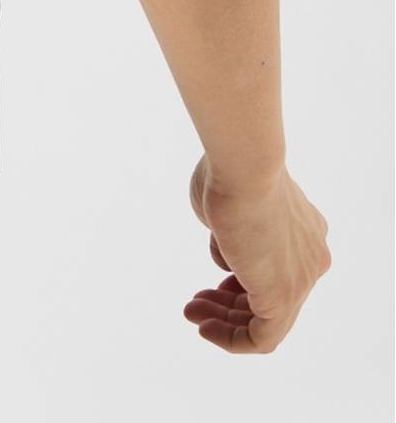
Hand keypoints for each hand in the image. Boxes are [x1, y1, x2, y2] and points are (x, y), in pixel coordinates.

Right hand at [183, 154, 331, 352]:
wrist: (245, 165)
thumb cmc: (230, 174)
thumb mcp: (228, 206)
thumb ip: (231, 232)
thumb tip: (226, 248)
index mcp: (304, 229)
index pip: (274, 267)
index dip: (241, 278)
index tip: (212, 281)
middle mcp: (311, 257)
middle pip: (270, 294)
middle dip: (229, 302)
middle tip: (196, 302)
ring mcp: (302, 279)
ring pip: (267, 317)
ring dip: (226, 320)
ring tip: (193, 314)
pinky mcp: (284, 297)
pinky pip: (263, 336)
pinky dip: (233, 338)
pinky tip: (205, 328)